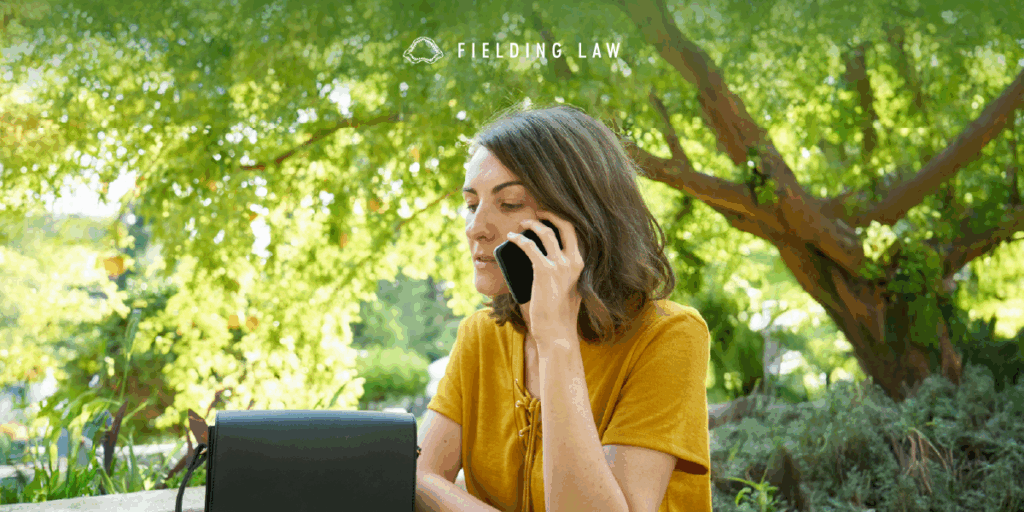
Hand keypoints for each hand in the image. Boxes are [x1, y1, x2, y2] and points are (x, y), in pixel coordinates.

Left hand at [505, 211, 583, 348]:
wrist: (557, 332)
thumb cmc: (558, 315)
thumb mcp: (567, 290)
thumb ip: (560, 276)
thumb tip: (539, 263)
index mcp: (581, 265)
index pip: (575, 235)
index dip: (562, 221)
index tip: (549, 217)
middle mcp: (574, 262)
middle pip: (566, 226)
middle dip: (551, 214)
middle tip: (538, 211)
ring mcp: (561, 265)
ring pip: (546, 233)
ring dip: (532, 224)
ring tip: (521, 223)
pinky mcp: (545, 270)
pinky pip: (529, 246)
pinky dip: (519, 239)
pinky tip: (511, 237)